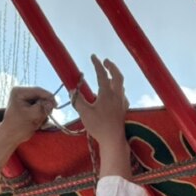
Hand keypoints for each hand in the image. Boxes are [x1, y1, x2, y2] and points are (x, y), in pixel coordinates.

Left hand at [0, 86, 55, 152]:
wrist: (10, 136)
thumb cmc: (18, 127)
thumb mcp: (32, 116)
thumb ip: (43, 108)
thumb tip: (51, 103)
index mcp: (19, 92)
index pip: (38, 91)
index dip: (49, 97)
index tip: (56, 105)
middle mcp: (21, 93)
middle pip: (40, 97)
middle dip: (44, 107)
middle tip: (45, 117)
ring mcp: (25, 100)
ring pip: (41, 103)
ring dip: (42, 113)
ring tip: (37, 122)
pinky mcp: (28, 106)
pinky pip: (39, 108)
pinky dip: (40, 115)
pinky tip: (36, 122)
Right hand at [73, 56, 131, 178]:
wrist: (113, 139)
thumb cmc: (98, 126)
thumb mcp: (84, 113)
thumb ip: (77, 100)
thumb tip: (72, 90)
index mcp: (107, 94)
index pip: (102, 74)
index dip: (97, 64)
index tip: (93, 56)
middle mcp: (116, 95)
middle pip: (117, 76)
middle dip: (111, 66)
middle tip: (105, 61)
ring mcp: (121, 102)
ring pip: (121, 85)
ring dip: (116, 77)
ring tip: (109, 75)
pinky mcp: (123, 110)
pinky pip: (123, 95)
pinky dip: (119, 89)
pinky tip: (116, 93)